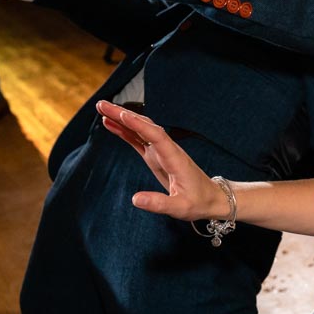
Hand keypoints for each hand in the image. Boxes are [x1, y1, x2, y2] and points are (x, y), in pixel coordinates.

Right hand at [95, 100, 230, 219]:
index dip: (138, 124)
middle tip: (101, 105)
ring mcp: (161, 151)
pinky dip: (124, 131)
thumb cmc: (198, 202)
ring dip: (121, 119)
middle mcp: (167, 149)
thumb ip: (159, 203)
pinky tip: (110, 124)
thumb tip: (135, 199)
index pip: (156, 135)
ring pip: (140, 130)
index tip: (120, 114)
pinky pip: (138, 140)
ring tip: (101, 109)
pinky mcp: (156, 156)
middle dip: (124, 115)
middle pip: (145, 126)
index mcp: (175, 158)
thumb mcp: (180, 208)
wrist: (211, 198)